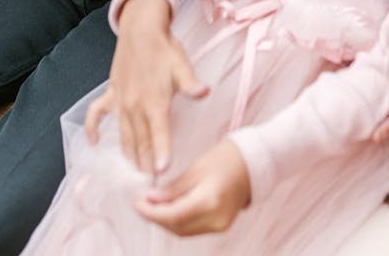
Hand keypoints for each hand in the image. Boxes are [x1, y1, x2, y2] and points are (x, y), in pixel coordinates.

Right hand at [85, 0, 208, 174]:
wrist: (141, 28)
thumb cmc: (165, 48)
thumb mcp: (182, 65)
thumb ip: (191, 84)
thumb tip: (204, 92)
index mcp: (154, 101)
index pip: (158, 135)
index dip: (160, 154)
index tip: (161, 174)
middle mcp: (135, 105)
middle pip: (139, 143)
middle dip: (144, 166)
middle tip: (149, 187)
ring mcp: (120, 101)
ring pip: (123, 136)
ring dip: (128, 156)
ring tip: (133, 175)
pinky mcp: (111, 93)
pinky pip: (97, 114)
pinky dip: (93, 129)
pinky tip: (94, 143)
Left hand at [134, 139, 250, 235]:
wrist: (252, 164)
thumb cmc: (225, 158)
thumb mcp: (196, 168)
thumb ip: (173, 187)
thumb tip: (151, 199)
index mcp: (210, 201)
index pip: (174, 216)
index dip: (152, 213)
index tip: (136, 204)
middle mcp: (215, 219)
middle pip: (177, 227)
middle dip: (156, 217)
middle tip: (141, 203)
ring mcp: (219, 226)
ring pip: (183, 231)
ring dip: (165, 220)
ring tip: (152, 204)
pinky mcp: (220, 227)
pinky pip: (193, 228)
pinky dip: (178, 221)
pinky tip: (169, 207)